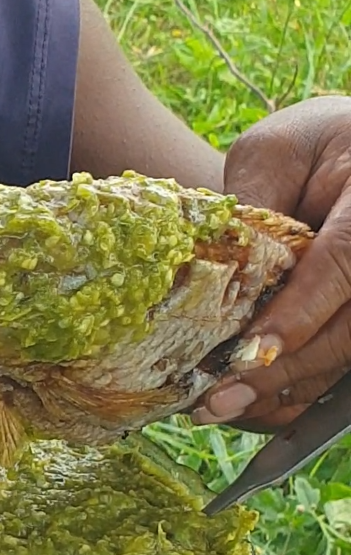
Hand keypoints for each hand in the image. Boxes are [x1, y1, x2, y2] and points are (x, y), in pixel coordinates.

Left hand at [195, 95, 350, 429]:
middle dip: (281, 370)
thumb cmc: (315, 145)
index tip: (251, 352)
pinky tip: (249, 407)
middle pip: (348, 330)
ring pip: (347, 360)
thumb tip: (224, 272)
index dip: (298, 315)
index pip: (342, 265)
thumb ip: (255, 203)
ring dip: (284, 392)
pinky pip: (342, 371)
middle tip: (217, 400)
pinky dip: (296, 394)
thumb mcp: (277, 152)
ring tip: (220, 408)